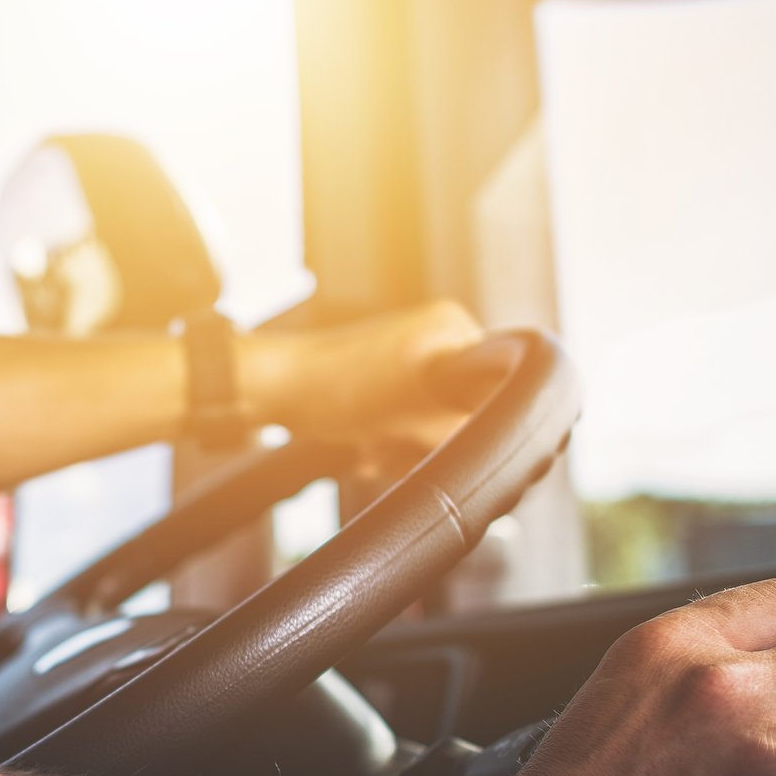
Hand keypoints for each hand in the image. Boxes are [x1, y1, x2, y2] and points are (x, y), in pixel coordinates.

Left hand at [246, 301, 489, 464]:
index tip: (449, 441)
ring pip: (431, 424)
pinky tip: (364, 447)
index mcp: (452, 328)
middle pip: (462, 410)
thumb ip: (462, 430)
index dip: (477, 422)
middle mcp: (436, 336)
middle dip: (427, 440)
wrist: (275, 389)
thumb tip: (499, 446)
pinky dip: (387, 441)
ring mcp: (410, 359)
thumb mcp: (411, 417)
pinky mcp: (386, 382)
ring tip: (373, 446)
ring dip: (402, 447)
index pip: (497, 384)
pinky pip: (405, 423)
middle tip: (397, 444)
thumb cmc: (334, 390)